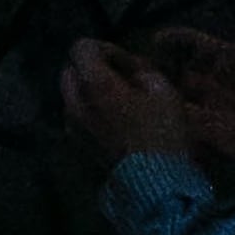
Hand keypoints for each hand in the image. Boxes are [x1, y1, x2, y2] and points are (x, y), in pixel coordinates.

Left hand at [60, 38, 201, 165]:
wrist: (155, 187)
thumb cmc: (163, 135)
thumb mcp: (165, 92)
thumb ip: (143, 73)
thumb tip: (132, 74)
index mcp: (94, 83)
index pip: (81, 48)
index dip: (104, 49)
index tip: (125, 63)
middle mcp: (74, 103)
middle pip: (70, 72)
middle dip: (91, 70)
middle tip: (120, 81)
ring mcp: (72, 128)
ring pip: (71, 98)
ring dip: (88, 94)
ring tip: (118, 104)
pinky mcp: (77, 148)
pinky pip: (76, 120)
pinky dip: (89, 115)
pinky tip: (114, 125)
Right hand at [136, 10, 234, 160]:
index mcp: (225, 60)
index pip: (188, 46)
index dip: (170, 42)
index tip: (153, 41)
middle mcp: (211, 85)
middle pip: (172, 73)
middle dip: (151, 69)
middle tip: (130, 67)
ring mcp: (209, 113)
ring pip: (170, 100)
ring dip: (153, 97)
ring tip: (132, 92)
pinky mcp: (212, 141)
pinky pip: (181, 131)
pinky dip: (165, 125)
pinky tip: (148, 120)